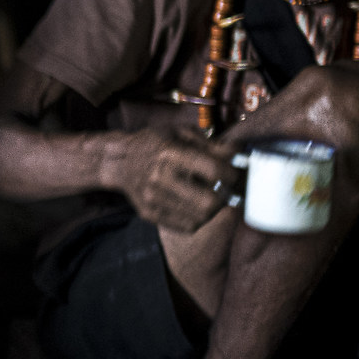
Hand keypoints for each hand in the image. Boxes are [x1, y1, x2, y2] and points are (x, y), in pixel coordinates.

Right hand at [102, 127, 237, 233]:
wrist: (119, 161)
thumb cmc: (155, 143)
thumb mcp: (181, 133)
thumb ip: (211, 145)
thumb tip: (239, 155)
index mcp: (170, 153)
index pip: (215, 171)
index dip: (232, 173)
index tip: (233, 172)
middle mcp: (160, 178)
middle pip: (210, 202)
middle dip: (225, 196)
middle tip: (226, 189)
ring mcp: (153, 199)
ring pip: (201, 218)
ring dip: (213, 209)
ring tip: (212, 197)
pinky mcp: (150, 214)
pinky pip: (187, 226)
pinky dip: (199, 218)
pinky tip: (196, 205)